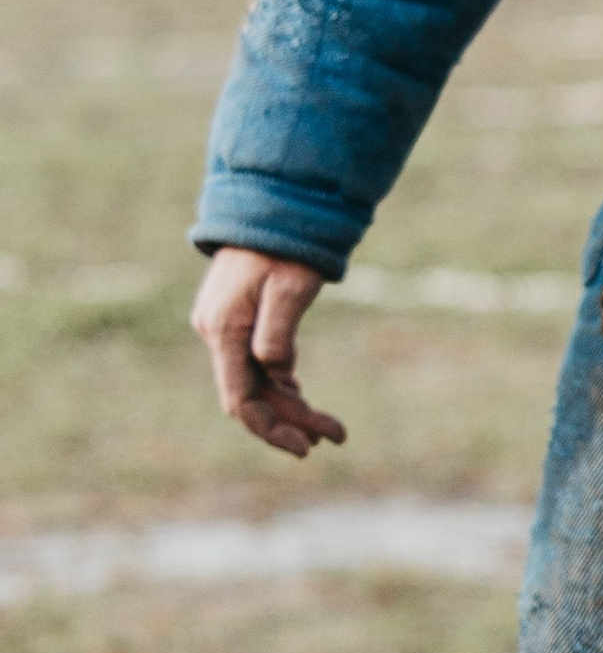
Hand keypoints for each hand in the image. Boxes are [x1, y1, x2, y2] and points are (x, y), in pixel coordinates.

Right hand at [190, 247, 344, 459]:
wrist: (270, 204)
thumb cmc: (284, 245)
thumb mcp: (289, 288)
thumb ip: (278, 334)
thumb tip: (277, 374)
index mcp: (224, 329)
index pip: (242, 400)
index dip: (272, 429)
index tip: (307, 449)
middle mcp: (216, 331)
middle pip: (252, 395)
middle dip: (292, 420)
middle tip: (337, 436)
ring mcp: (224, 325)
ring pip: (256, 381)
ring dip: (290, 405)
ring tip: (329, 427)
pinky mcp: (236, 319)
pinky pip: (257, 363)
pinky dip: (281, 383)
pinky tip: (302, 397)